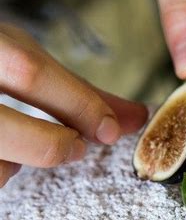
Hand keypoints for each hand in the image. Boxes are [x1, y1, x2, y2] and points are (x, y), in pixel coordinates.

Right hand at [0, 24, 147, 187]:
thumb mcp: (17, 56)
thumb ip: (74, 90)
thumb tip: (138, 119)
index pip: (29, 70)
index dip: (77, 104)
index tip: (109, 130)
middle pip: (4, 125)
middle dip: (50, 144)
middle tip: (75, 147)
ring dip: (14, 162)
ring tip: (16, 143)